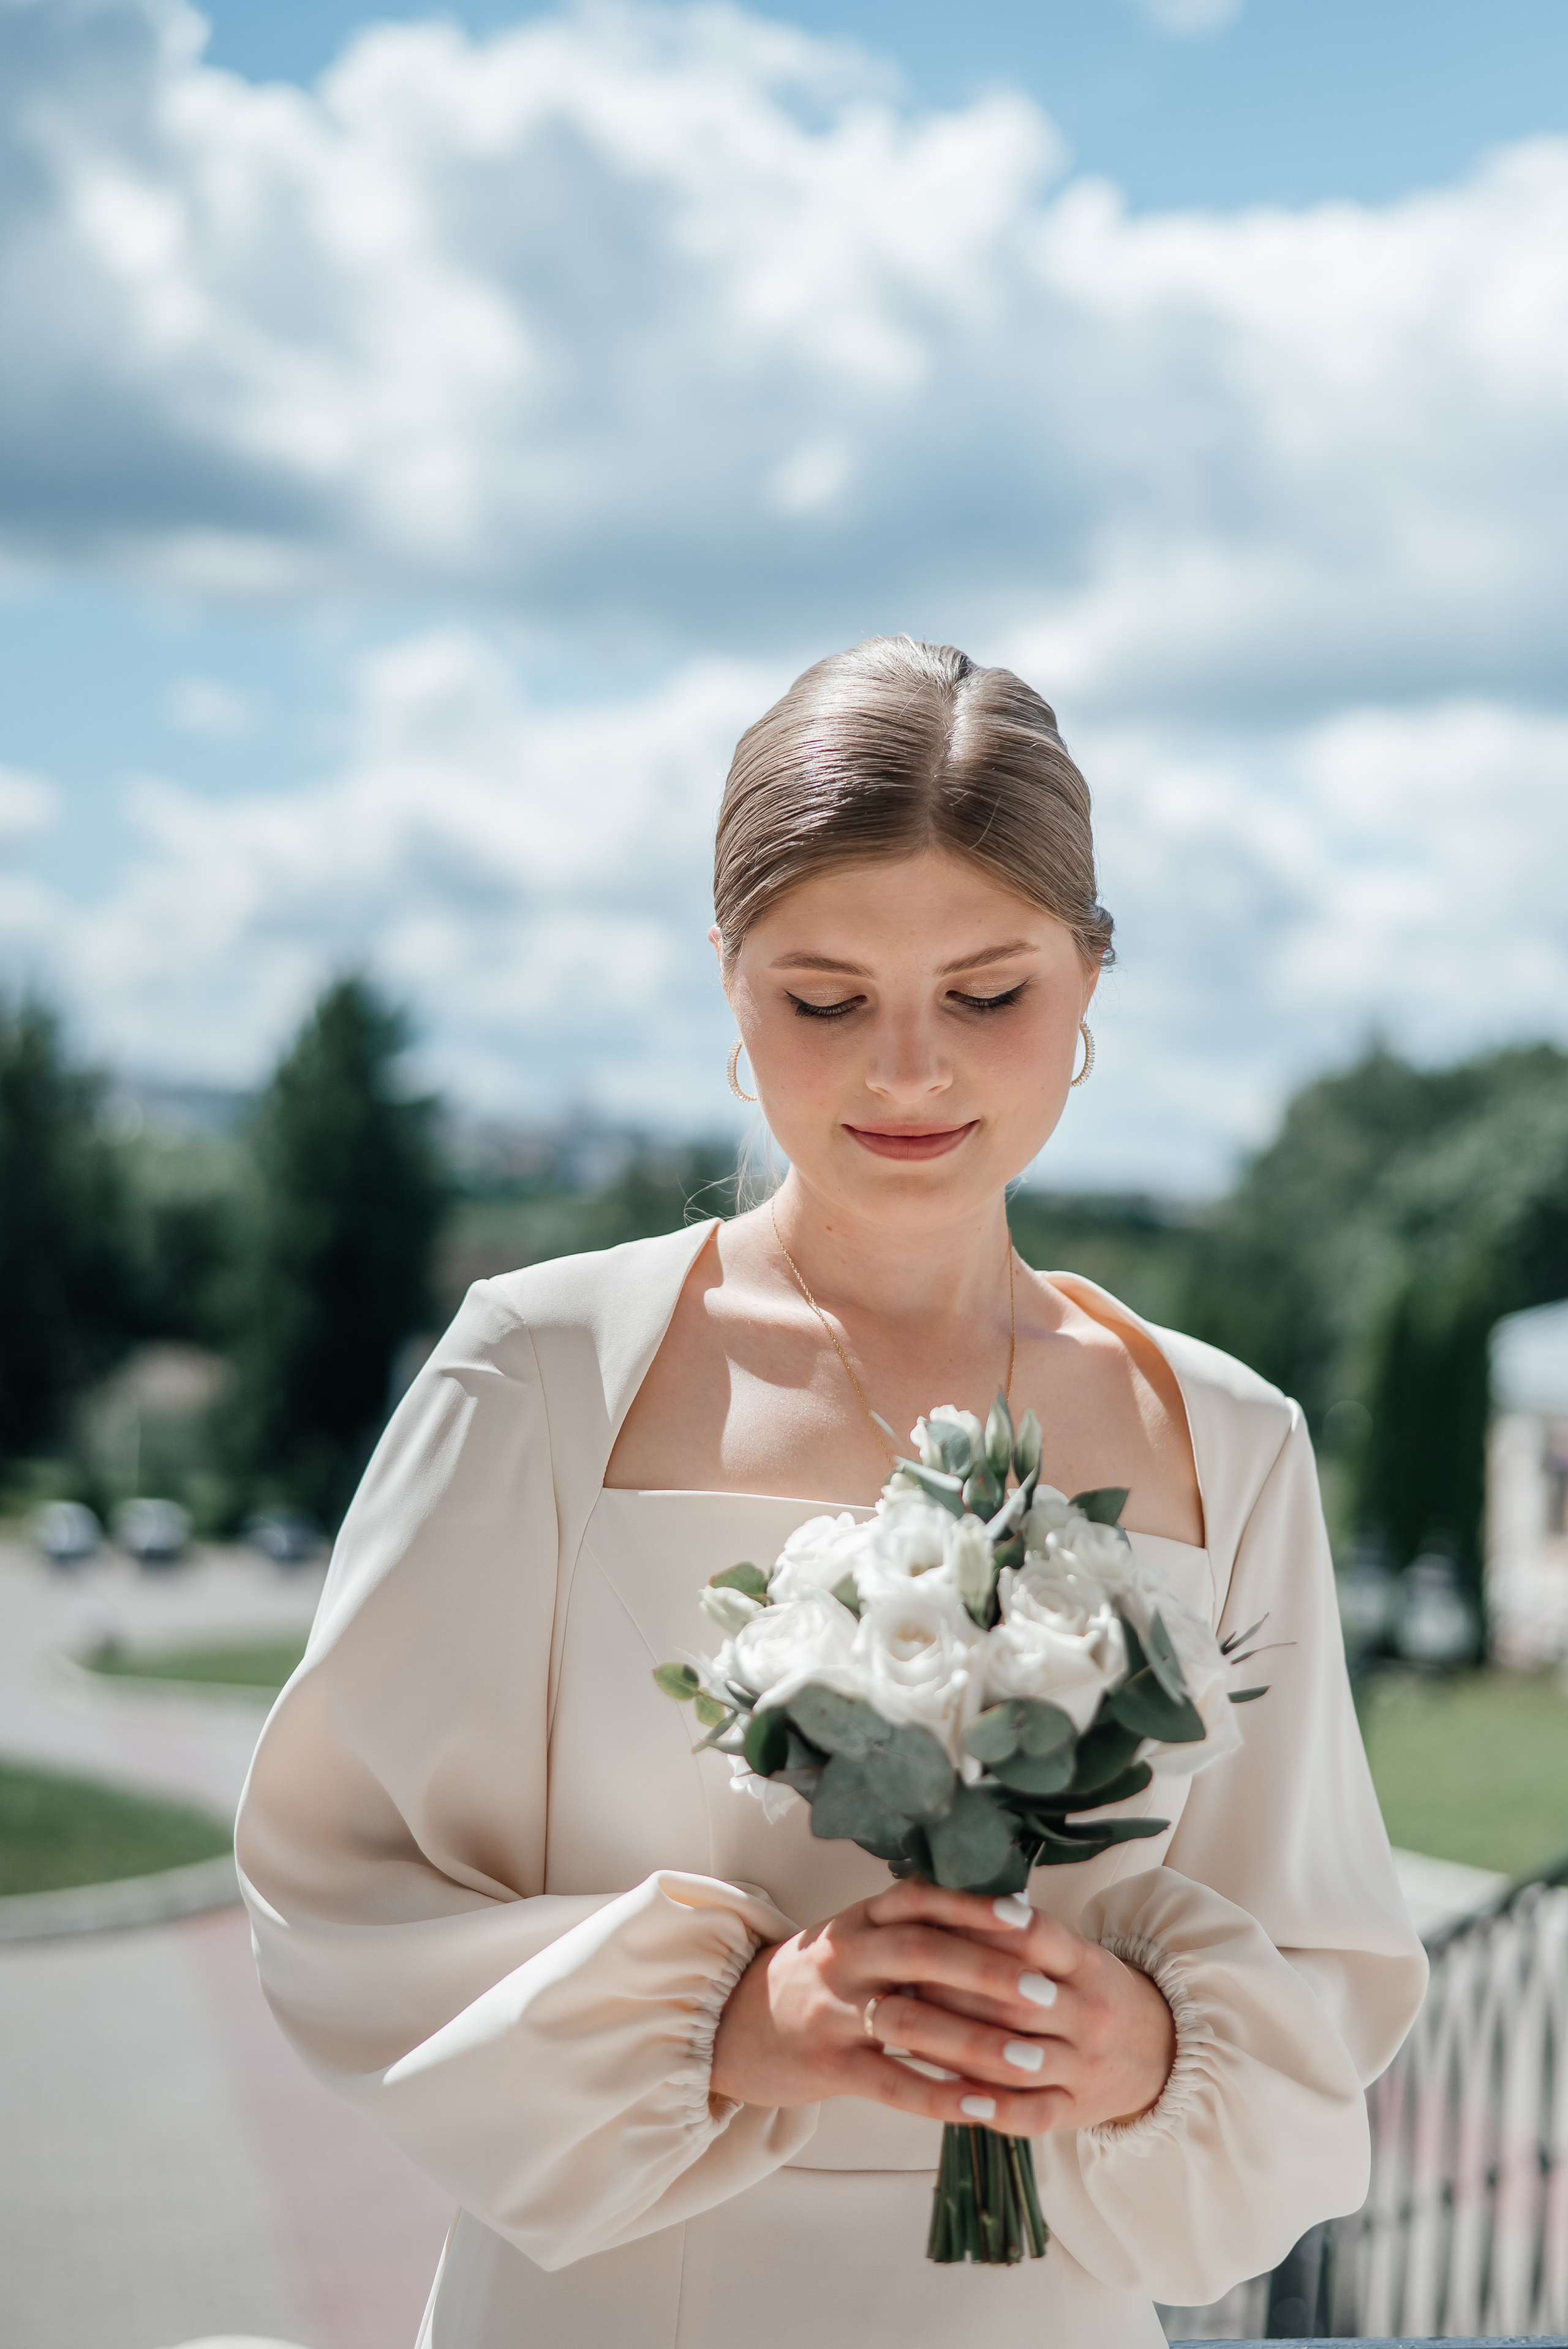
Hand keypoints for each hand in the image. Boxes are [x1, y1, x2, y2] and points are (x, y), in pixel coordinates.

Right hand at [709, 1876, 1174, 2136]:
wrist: (732, 2022)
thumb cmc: (818, 1979)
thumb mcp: (856, 1938)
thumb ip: (913, 1928)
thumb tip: (1004, 1917)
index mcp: (859, 1918)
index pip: (919, 1898)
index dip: (973, 1905)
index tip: (1028, 1916)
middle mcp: (843, 1956)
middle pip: (921, 1953)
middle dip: (988, 1972)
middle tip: (1045, 1993)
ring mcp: (831, 2011)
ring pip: (910, 2023)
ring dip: (975, 2043)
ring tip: (1031, 2059)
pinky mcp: (826, 2066)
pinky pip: (891, 2084)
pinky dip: (940, 2096)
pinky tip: (983, 2106)